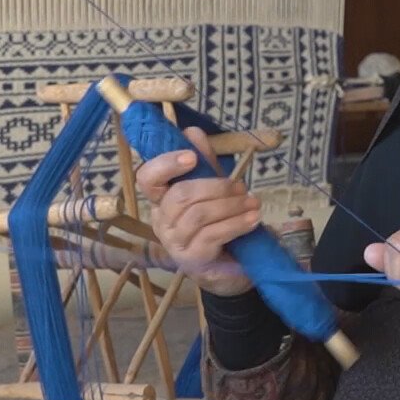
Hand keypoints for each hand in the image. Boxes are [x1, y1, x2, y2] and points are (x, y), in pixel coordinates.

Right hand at [135, 127, 258, 296]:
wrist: (230, 268)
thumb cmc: (217, 224)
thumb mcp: (213, 189)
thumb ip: (204, 163)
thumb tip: (192, 132)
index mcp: (161, 200)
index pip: (147, 178)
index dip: (166, 164)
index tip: (191, 156)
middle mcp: (161, 221)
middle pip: (179, 196)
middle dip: (215, 186)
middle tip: (241, 187)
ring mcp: (174, 242)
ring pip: (198, 215)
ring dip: (230, 205)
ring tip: (252, 203)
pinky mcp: (192, 259)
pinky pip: (212, 235)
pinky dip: (236, 223)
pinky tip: (252, 219)